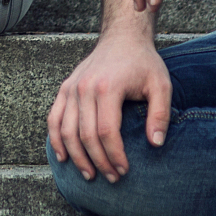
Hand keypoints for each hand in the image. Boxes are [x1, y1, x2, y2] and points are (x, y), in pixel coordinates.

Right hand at [47, 33, 172, 182]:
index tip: (125, 171)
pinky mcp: (65, 88)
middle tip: (112, 178)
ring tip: (90, 175)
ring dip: (76, 157)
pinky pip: (54, 118)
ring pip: (66, 131)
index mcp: (107, 87)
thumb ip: (160, 115)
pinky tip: (64, 157)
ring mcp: (71, 87)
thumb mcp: (161, 85)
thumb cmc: (143, 62)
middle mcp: (84, 87)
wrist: (122, 37)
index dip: (114, 155)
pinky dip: (56, 140)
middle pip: (85, 135)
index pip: (106, 131)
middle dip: (98, 162)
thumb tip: (156, 144)